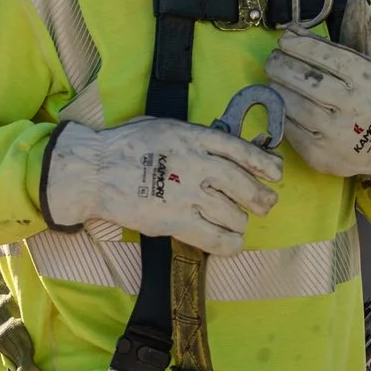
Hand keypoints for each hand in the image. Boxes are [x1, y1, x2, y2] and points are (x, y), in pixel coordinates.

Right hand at [41, 118, 282, 255]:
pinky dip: (230, 244)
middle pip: (245, 186)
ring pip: (235, 215)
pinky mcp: (176, 222)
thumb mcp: (165, 127)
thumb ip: (195, 137)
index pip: (243, 151)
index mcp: (195, 138)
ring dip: (240, 222)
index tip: (276, 174)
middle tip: (264, 205)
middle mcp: (198, 164)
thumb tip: (223, 148)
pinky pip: (217, 239)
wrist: (94, 171)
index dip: (265, 165)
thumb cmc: (124, 145)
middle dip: (261, 199)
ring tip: (235, 224)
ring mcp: (188, 194)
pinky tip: (231, 243)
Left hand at [264, 29, 370, 201]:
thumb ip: (361, 32)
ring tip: (275, 77)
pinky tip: (282, 100)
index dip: (301, 44)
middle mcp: (356, 107)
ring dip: (277, 86)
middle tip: (274, 57)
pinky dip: (281, 111)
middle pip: (306, 79)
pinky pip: (290, 128)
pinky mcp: (322, 156)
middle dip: (282, 63)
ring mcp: (338, 135)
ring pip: (293, 104)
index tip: (287, 36)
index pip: (329, 56)